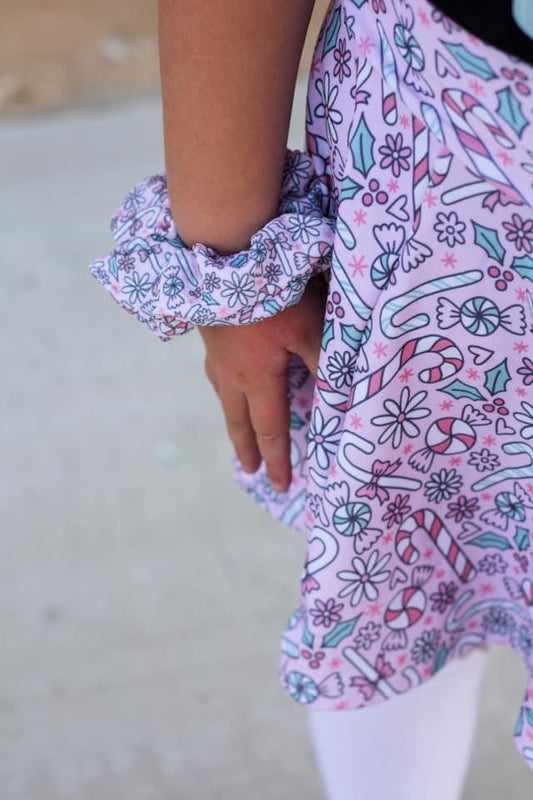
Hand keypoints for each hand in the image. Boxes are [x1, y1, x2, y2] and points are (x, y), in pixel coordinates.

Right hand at [198, 274, 327, 492]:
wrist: (222, 251)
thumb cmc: (272, 293)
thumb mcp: (311, 326)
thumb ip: (328, 361)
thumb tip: (345, 396)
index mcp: (258, 378)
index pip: (271, 429)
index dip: (278, 460)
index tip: (281, 486)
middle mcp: (231, 372)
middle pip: (238, 420)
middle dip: (247, 448)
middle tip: (248, 471)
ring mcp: (215, 350)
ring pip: (222, 394)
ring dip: (231, 417)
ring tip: (235, 426)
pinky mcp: (209, 328)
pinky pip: (215, 368)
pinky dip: (222, 383)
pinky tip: (224, 371)